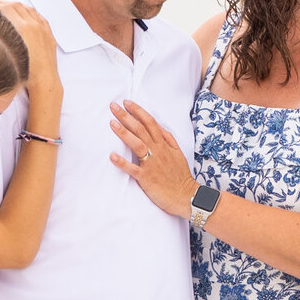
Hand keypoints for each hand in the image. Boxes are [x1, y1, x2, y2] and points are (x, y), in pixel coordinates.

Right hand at [0, 1, 61, 104]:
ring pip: (29, 10)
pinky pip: (39, 17)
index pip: (7, 8)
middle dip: (5, 5)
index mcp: (23, 28)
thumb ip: (0, 35)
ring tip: (9, 10)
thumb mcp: (7, 51)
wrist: (44, 81)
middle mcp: (34, 25)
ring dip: (18, 7)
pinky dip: (31, 13)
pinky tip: (26, 15)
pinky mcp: (48, 34)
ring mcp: (43, 29)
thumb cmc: (25, 72)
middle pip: (17, 6)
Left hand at [108, 99, 195, 216]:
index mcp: (164, 145)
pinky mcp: (147, 178)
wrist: (187, 196)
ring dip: (124, 133)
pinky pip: (133, 169)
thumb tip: (159, 127)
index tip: (127, 102)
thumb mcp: (178, 153)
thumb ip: (168, 139)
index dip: (138, 111)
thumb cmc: (180, 176)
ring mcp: (152, 164)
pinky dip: (122, 162)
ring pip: (137, 144)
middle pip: (141, 129)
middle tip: (113, 106)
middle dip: (126, 116)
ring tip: (112, 123)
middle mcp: (158, 151)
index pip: (150, 123)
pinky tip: (112, 156)